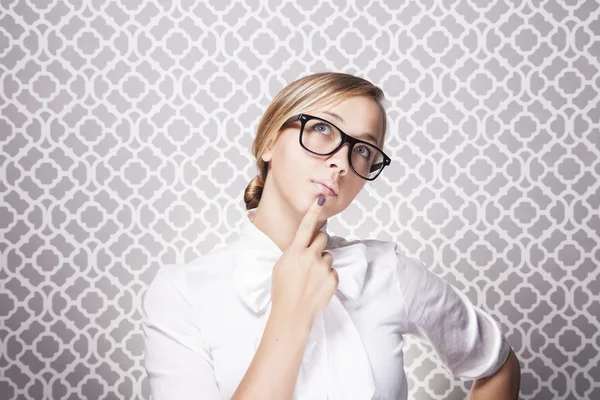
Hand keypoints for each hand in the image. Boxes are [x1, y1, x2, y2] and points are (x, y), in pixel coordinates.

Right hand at [270, 196, 338, 325]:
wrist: (292, 313)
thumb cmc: (281, 290)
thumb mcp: (281, 265)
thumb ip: (294, 252)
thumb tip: (303, 245)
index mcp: (295, 251)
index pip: (306, 226)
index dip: (314, 212)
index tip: (322, 200)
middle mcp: (311, 256)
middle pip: (322, 237)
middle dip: (319, 242)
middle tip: (311, 255)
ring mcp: (323, 268)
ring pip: (328, 256)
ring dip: (322, 262)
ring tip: (311, 277)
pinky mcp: (332, 279)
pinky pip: (332, 271)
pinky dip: (326, 277)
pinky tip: (317, 287)